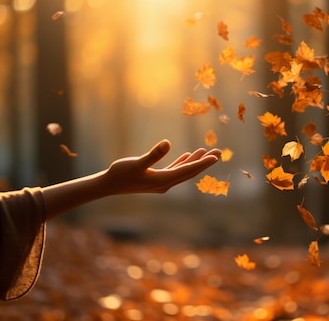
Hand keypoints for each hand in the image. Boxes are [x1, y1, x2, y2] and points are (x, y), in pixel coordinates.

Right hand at [102, 139, 221, 194]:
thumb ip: (153, 154)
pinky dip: (183, 163)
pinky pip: (174, 170)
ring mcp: (161, 182)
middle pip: (190, 172)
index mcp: (163, 180)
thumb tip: (167, 143)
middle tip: (220, 152)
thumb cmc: (120, 174)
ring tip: (207, 151)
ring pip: (183, 170)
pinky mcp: (156, 178)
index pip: (187, 171)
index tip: (215, 157)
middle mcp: (165, 183)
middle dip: (205, 162)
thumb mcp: (137, 163)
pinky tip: (188, 156)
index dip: (202, 163)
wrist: (108, 185)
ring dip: (195, 161)